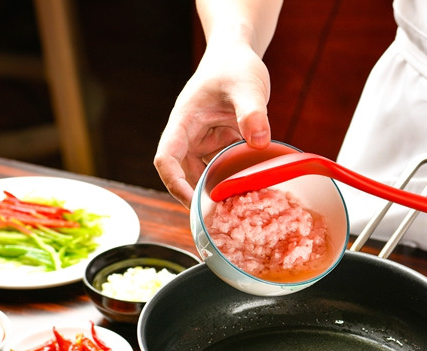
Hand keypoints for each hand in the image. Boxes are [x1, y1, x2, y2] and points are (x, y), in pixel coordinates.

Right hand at [154, 40, 271, 206]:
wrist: (238, 55)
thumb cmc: (235, 66)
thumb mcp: (247, 86)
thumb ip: (252, 111)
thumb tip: (259, 141)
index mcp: (184, 122)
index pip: (167, 159)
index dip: (175, 184)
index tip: (193, 203)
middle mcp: (190, 136)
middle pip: (183, 175)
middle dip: (198, 197)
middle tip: (222, 219)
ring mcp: (205, 143)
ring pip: (204, 175)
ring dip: (217, 192)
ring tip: (239, 211)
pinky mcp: (220, 146)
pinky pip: (223, 169)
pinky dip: (234, 181)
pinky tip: (253, 193)